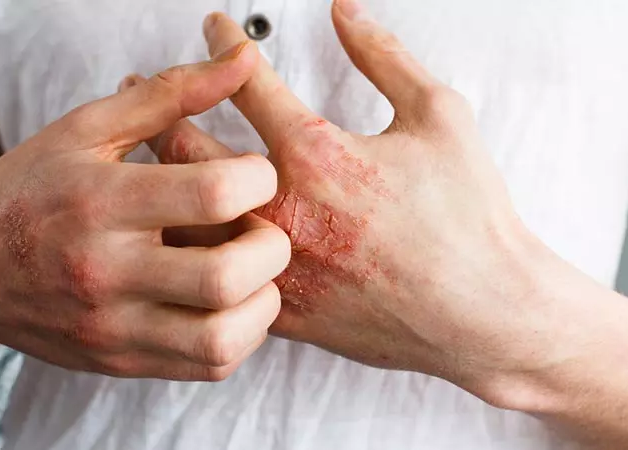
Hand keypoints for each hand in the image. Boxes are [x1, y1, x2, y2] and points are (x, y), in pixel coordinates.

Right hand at [0, 41, 291, 381]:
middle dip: (271, 248)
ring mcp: (113, 326)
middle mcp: (106, 271)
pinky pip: (208, 366)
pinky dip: (240, 335)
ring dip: (263, 302)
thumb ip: (171, 95)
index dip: (258, 179)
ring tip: (250, 272)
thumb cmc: (31, 191)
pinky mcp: (121, 361)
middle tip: (261, 230)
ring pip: (223, 338)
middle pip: (226, 277)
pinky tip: (227, 302)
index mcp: (100, 201)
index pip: (211, 195)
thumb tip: (241, 60)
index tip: (255, 176)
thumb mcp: (88, 130)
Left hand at [160, 4, 561, 401]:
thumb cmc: (468, 216)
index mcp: (315, 153)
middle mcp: (281, 208)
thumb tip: (344, 10)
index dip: (223, 42)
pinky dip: (192, 244)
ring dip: (160, 179)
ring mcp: (274, 264)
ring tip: (147, 157)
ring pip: (183, 218)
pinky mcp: (280, 308)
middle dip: (159, 108)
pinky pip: (213, 275)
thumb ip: (383, 57)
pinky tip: (184, 230)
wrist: (482, 313)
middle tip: (145, 90)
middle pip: (186, 148)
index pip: (245, 80)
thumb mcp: (439, 115)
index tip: (211, 26)